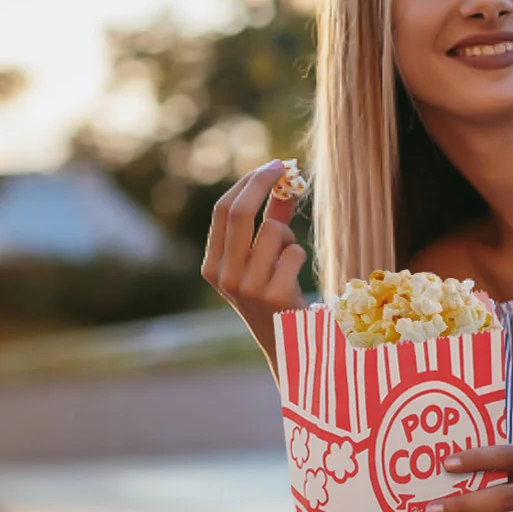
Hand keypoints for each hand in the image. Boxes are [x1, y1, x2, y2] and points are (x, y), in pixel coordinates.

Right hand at [201, 161, 307, 369]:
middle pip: (238, 212)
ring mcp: (246, 287)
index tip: (272, 166)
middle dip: (263, 183)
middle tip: (284, 168)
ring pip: (273, 230)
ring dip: (288, 237)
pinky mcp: (273, 296)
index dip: (248, 184)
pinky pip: (294, 252)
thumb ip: (273, 221)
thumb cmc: (277, 296)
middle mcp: (223, 276)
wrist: (288, 346)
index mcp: (212, 265)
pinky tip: (295, 280)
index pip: (223, 211)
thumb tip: (285, 184)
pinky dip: (300, 257)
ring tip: (288, 261)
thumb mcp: (265, 260)